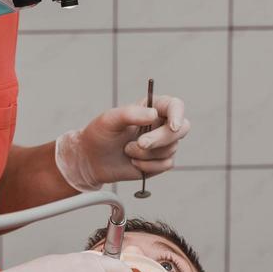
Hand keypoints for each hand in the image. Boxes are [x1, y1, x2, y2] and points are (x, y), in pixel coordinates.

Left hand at [55, 95, 189, 189]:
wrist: (91, 160)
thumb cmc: (99, 135)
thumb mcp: (109, 120)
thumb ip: (130, 114)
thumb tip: (154, 114)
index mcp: (150, 108)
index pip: (175, 106)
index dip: (178, 114)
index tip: (172, 126)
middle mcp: (160, 125)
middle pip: (181, 129)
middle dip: (161, 139)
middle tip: (140, 143)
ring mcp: (161, 144)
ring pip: (171, 149)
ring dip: (147, 154)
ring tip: (127, 150)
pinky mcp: (159, 162)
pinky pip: (165, 164)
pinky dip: (148, 165)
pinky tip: (133, 162)